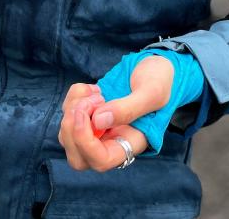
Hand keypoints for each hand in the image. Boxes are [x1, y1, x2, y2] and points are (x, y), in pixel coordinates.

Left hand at [58, 55, 174, 170]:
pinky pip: (68, 113)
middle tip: (87, 103)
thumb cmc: (160, 81)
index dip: (85, 142)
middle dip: (72, 130)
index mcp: (130, 143)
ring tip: (96, 93)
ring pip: (68, 134)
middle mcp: (112, 142)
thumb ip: (128, 108)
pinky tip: (92, 89)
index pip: (100, 161)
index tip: (89, 115)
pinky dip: (73, 97)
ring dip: (73, 109)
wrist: (156, 67)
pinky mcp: (88, 114)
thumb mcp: (151, 92)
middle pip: (77, 157)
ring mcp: (98, 129)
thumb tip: (98, 121)